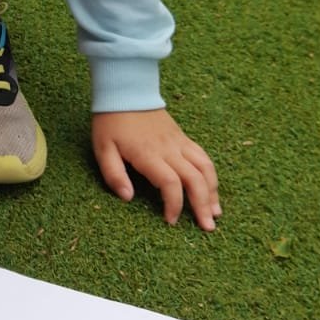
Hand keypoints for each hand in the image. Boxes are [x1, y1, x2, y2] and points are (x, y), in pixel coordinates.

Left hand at [92, 109, 220, 230]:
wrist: (126, 92)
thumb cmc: (111, 123)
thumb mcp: (103, 149)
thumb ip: (114, 175)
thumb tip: (128, 198)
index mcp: (149, 154)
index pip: (171, 183)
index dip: (174, 205)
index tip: (171, 221)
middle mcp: (169, 149)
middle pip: (195, 179)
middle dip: (203, 205)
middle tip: (207, 227)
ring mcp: (179, 142)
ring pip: (205, 168)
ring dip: (213, 191)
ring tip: (216, 212)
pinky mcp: (183, 138)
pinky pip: (203, 157)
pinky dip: (211, 175)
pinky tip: (212, 189)